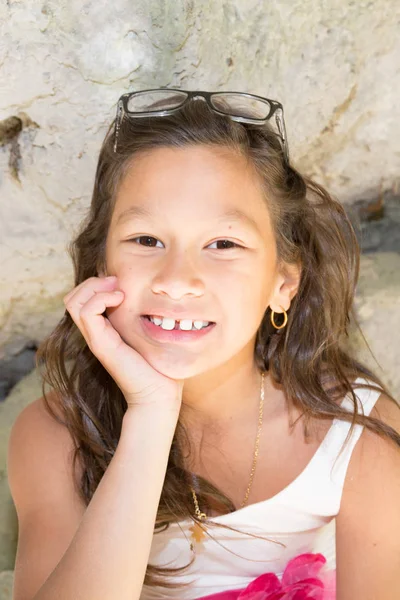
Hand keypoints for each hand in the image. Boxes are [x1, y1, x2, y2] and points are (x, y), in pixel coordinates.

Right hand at [63, 276, 183, 410]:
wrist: (158, 395)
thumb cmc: (160, 366)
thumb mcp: (151, 335)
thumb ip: (147, 319)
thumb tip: (158, 297)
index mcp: (104, 330)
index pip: (81, 299)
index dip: (97, 284)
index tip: (121, 284)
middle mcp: (95, 333)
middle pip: (72, 298)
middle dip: (92, 282)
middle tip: (117, 284)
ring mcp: (96, 339)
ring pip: (73, 302)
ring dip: (95, 288)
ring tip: (118, 291)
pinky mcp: (101, 344)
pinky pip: (87, 312)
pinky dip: (101, 298)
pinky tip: (121, 300)